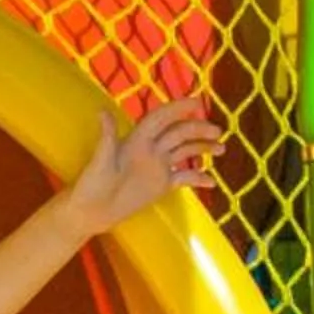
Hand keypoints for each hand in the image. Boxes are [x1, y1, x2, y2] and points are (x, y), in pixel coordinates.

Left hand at [66, 95, 221, 235]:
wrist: (91, 211)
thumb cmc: (91, 184)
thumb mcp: (100, 161)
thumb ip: (106, 138)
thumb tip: (102, 111)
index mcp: (136, 140)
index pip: (160, 119)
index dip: (177, 108)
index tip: (197, 102)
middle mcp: (150, 149)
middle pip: (178, 133)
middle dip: (198, 130)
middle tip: (217, 131)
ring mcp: (157, 166)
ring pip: (184, 152)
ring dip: (202, 148)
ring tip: (221, 149)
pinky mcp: (160, 184)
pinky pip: (183, 178)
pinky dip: (197, 178)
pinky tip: (212, 181)